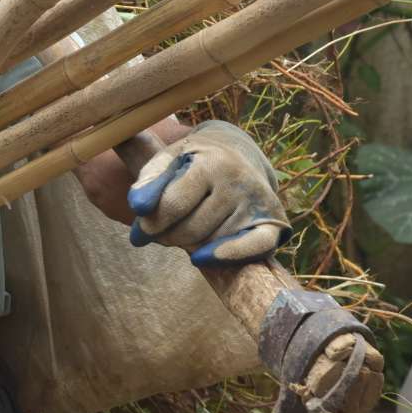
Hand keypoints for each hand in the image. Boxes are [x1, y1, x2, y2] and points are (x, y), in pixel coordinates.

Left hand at [127, 121, 290, 266]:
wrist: (239, 153)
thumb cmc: (194, 161)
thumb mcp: (170, 158)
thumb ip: (151, 178)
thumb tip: (137, 206)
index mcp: (211, 161)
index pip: (174, 203)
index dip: (151, 222)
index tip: (140, 231)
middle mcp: (238, 180)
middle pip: (192, 228)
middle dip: (167, 236)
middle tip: (157, 235)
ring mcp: (258, 201)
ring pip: (213, 240)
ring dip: (189, 245)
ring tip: (180, 234)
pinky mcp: (274, 220)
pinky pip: (254, 248)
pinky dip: (227, 256)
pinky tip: (201, 259)